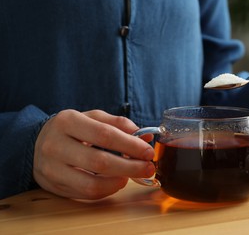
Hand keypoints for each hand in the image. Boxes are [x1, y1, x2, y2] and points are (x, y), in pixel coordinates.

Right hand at [33, 109, 154, 199]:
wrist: (36, 142)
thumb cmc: (72, 129)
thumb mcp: (92, 118)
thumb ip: (119, 124)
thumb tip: (146, 136)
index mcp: (68, 121)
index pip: (105, 135)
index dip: (131, 145)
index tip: (148, 151)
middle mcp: (56, 144)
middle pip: (100, 162)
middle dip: (131, 167)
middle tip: (148, 168)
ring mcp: (52, 168)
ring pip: (92, 184)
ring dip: (120, 181)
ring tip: (132, 175)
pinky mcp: (53, 186)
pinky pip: (86, 194)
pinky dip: (107, 189)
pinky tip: (117, 181)